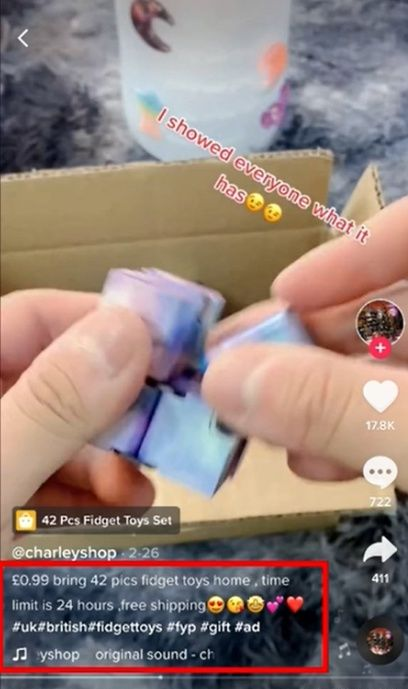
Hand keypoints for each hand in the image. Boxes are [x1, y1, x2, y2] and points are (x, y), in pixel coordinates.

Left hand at [1, 290, 153, 550]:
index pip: (31, 319)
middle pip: (57, 379)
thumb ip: (48, 407)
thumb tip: (128, 331)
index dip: (100, 323)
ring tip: (141, 492)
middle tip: (166, 431)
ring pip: (63, 436)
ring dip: (111, 459)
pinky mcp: (1, 503)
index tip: (169, 349)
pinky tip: (119, 514)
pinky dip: (92, 496)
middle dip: (116, 407)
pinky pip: (55, 484)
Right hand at [203, 196, 407, 491]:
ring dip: (326, 397)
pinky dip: (364, 432)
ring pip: (393, 367)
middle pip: (393, 306)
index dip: (350, 254)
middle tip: (242, 370)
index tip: (284, 293)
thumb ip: (336, 404)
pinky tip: (322, 460)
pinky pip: (405, 412)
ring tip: (268, 427)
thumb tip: (222, 380)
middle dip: (313, 342)